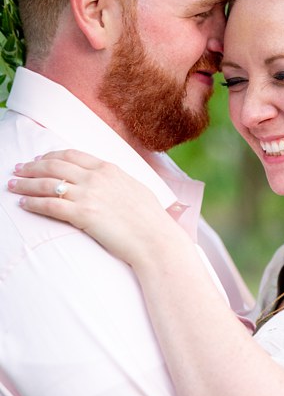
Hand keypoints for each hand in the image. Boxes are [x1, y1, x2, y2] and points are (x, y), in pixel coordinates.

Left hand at [9, 150, 186, 267]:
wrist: (156, 240)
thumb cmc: (151, 219)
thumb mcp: (136, 189)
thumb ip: (117, 180)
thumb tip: (109, 180)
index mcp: (109, 169)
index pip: (71, 155)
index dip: (50, 156)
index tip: (39, 159)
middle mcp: (96, 178)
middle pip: (54, 166)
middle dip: (31, 167)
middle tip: (17, 170)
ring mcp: (88, 196)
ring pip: (47, 184)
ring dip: (25, 184)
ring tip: (12, 185)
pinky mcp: (82, 215)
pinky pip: (49, 205)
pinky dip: (33, 203)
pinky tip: (23, 203)